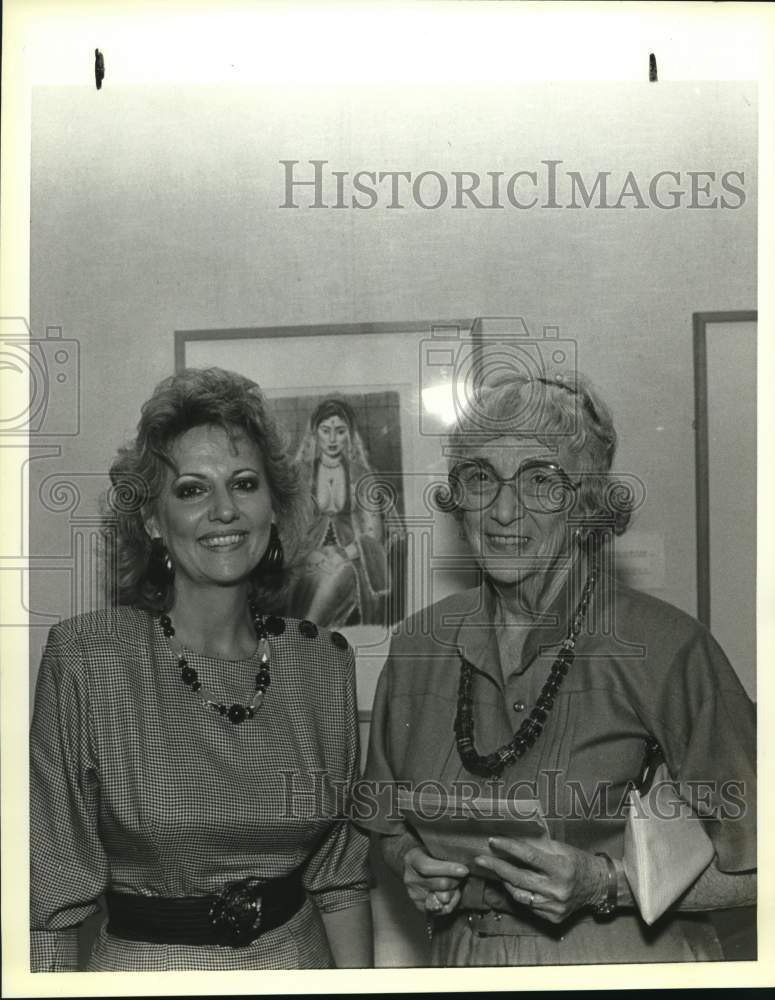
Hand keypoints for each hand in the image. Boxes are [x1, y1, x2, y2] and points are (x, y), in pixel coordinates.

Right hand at [403, 846, 468, 915]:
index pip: (428, 867)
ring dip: (454, 891)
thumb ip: (445, 856)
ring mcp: (414, 895)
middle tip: (462, 874)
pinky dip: (452, 902)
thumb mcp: (434, 847)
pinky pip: (443, 909)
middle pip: (440, 884)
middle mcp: (410, 879)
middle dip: (455, 880)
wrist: (417, 865)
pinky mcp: (421, 907)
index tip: (464, 870)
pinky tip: (452, 893)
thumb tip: (462, 869)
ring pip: (444, 898)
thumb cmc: (430, 853)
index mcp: (412, 859)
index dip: (448, 869)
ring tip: (456, 883)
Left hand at [474, 837, 606, 924]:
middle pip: (519, 878)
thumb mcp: (560, 848)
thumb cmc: (577, 861)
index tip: (492, 841)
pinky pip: (529, 905)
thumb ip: (537, 846)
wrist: (598, 886)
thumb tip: (512, 840)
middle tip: (480, 859)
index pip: (528, 857)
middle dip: (497, 867)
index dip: (509, 848)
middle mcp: (557, 889)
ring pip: (520, 895)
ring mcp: (554, 906)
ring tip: (495, 870)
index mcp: (561, 868)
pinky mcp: (553, 917)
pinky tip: (513, 884)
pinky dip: (519, 893)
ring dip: (505, 881)